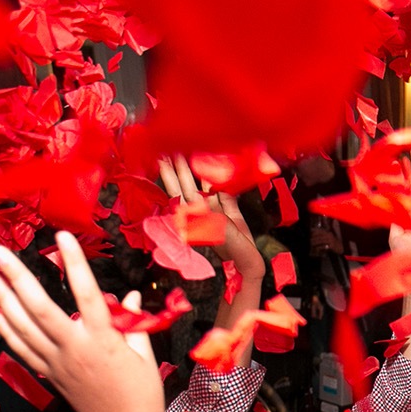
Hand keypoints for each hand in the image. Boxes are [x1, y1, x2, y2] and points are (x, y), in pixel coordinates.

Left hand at [0, 233, 162, 411]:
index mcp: (104, 339)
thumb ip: (132, 322)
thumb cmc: (141, 394)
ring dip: (1, 298)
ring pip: (23, 326)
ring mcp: (58, 363)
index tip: (62, 236)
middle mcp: (75, 349)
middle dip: (15, 276)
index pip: (87, 293)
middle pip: (39, 307)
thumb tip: (130, 294)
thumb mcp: (144, 354)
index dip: (74, 263)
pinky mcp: (50, 376)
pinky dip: (6, 331)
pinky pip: (22, 350)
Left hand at [160, 154, 263, 282]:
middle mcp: (202, 211)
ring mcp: (216, 210)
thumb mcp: (215, 234)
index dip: (169, 174)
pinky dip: (221, 178)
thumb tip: (188, 205)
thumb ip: (203, 218)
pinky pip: (224, 190)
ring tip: (189, 149)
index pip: (176, 191)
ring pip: (203, 184)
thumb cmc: (232, 253)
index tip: (161, 157)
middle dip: (179, 165)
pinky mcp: (231, 211)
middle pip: (187, 184)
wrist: (249, 266)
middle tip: (171, 146)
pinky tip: (218, 163)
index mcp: (193, 217)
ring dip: (197, 168)